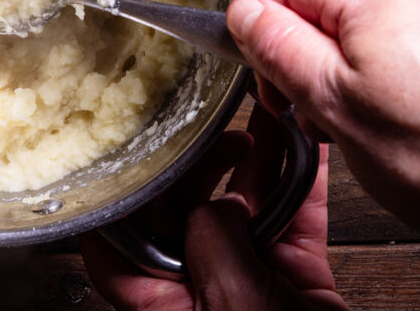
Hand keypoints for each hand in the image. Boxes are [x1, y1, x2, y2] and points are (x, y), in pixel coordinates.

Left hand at [80, 105, 348, 309]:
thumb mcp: (237, 306)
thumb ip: (214, 248)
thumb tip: (212, 204)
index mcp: (164, 304)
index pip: (115, 246)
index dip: (116, 195)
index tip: (125, 149)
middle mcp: (200, 290)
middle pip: (181, 213)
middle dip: (196, 165)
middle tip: (213, 133)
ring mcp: (248, 283)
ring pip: (241, 209)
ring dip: (254, 163)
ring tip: (261, 125)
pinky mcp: (294, 282)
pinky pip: (293, 223)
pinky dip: (300, 185)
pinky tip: (304, 150)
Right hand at [227, 0, 419, 263]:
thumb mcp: (331, 102)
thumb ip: (278, 48)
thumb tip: (242, 11)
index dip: (272, 40)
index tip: (277, 84)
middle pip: (332, 15)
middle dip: (314, 66)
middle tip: (320, 118)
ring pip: (372, 41)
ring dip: (353, 83)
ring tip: (367, 132)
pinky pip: (412, 59)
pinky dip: (396, 90)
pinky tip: (405, 131)